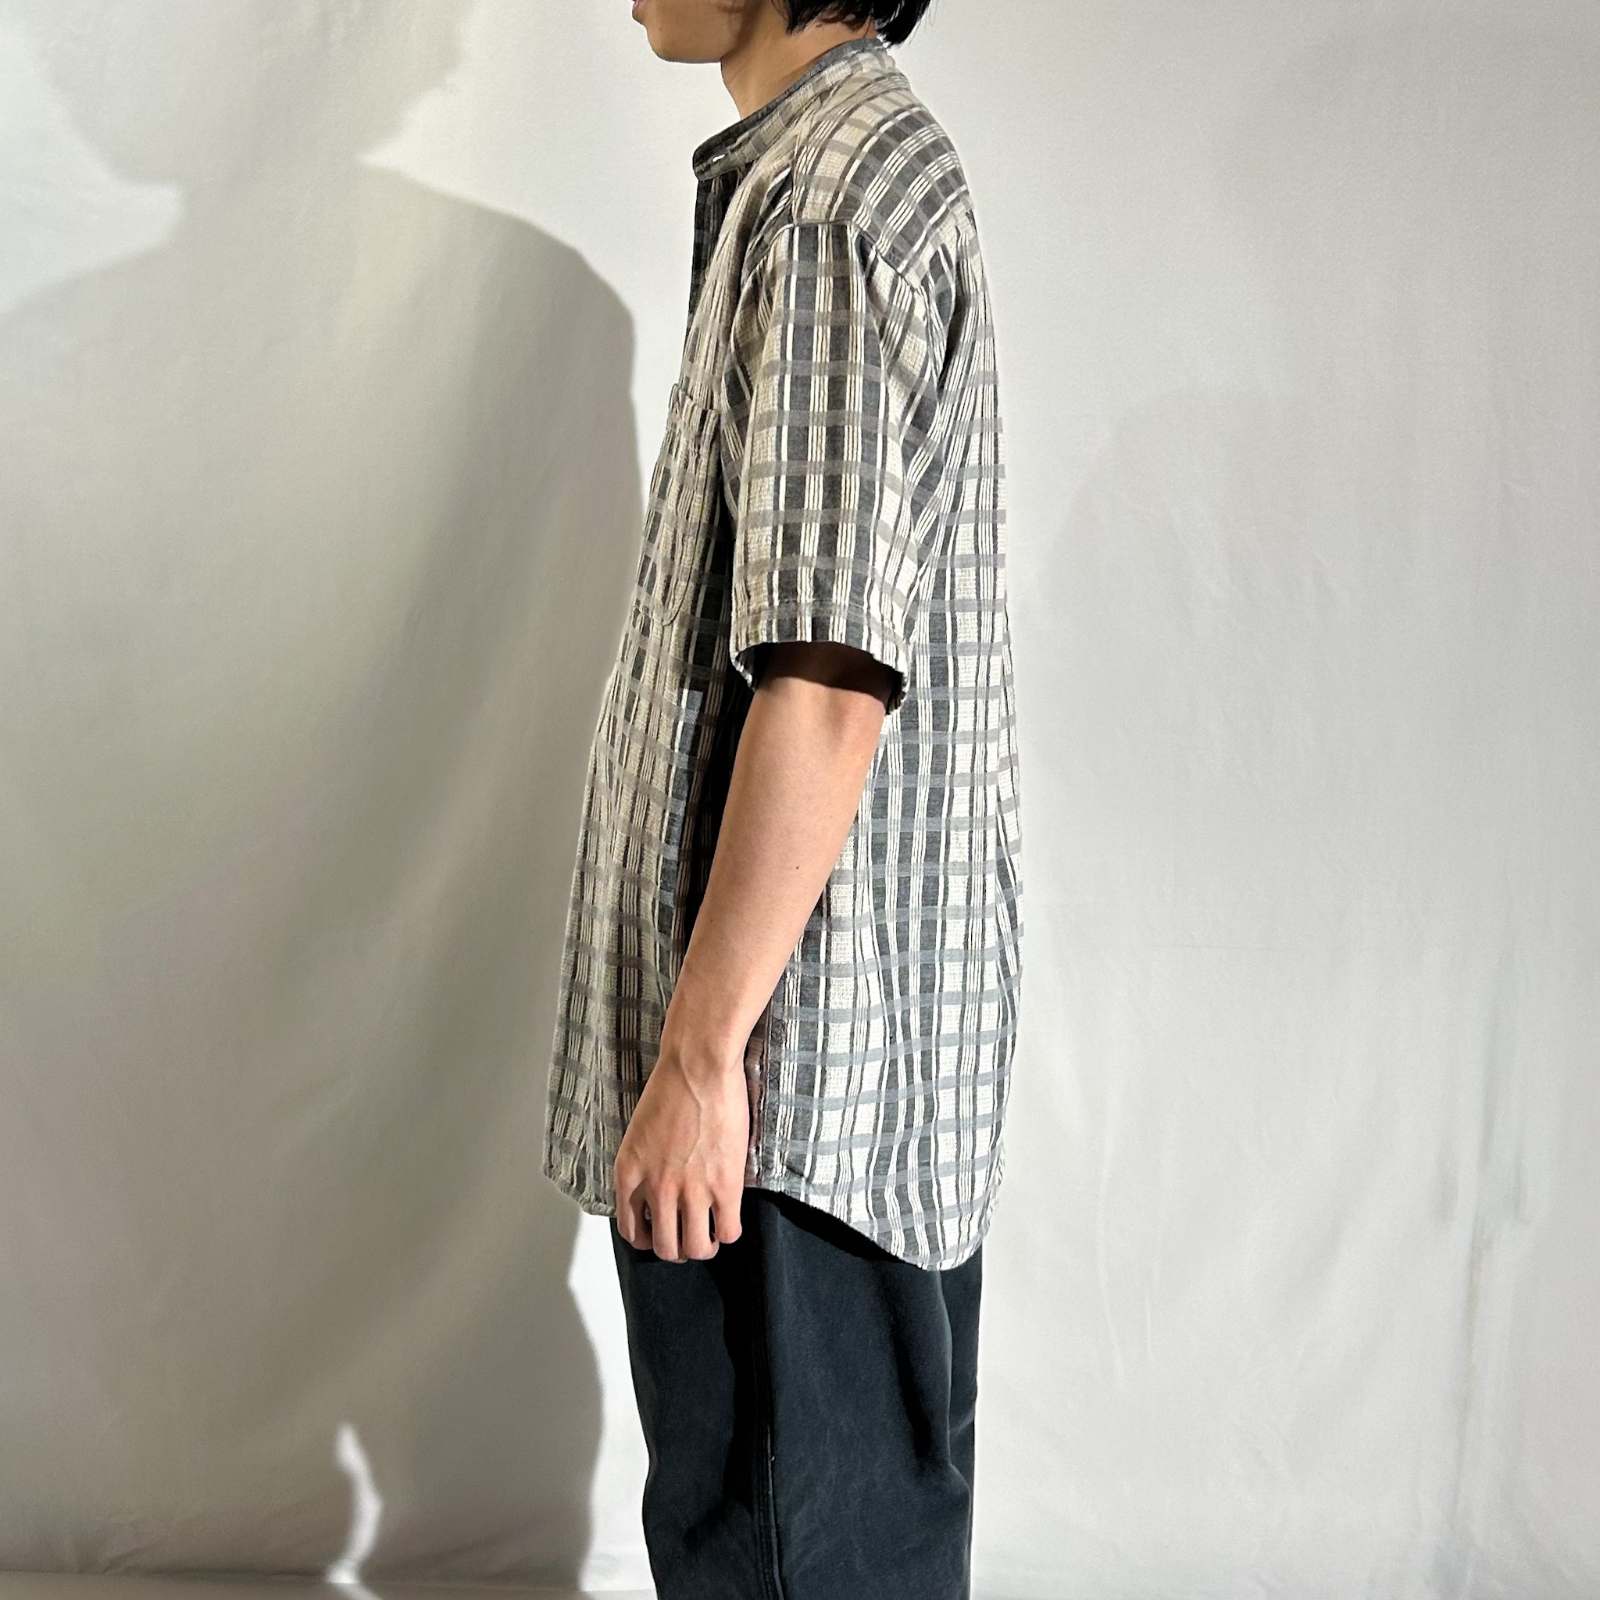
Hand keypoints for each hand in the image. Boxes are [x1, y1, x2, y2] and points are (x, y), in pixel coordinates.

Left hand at [613, 1038, 748, 1261]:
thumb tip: (656, 1188)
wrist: (698, 1066)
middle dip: (677, 1247)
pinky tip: (729, 1219)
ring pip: (696, 1247)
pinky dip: (729, 1232)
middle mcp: (655, 1189)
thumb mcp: (639, 1133)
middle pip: (664, 1248)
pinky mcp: (723, 1185)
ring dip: (703, 1245)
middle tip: (688, 1234)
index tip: (660, 1231)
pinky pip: (728, 1232)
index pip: (630, 1231)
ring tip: (710, 1233)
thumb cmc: (671, 1087)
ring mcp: (690, 1190)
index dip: (647, 1238)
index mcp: (629, 1175)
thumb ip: (643, 1165)